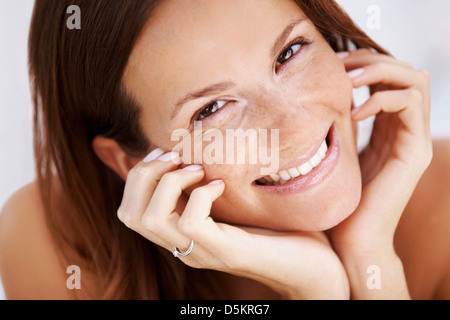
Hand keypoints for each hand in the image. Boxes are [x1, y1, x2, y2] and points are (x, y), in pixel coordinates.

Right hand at [117, 150, 348, 298]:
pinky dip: (201, 194)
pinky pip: (191, 222)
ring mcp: (203, 253)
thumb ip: (208, 190)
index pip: (128, 212)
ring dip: (170, 182)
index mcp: (182, 236)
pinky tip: (220, 186)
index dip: (137, 176)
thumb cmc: (276, 230)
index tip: (163, 154)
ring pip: (151, 219)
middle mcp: (184, 248)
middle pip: (129, 215)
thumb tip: (192, 155)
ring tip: (198, 169)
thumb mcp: (233, 206)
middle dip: (144, 175)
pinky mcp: (227, 252)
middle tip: (174, 157)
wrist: (313, 266)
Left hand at [329, 49, 431, 297]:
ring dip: (380, 71)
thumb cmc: (336, 197)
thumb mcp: (336, 150)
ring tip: (348, 81)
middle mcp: (405, 129)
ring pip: (415, 80)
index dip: (364, 62)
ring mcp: (414, 140)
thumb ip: (339, 122)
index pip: (389, 77)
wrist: (351, 238)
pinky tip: (354, 111)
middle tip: (341, 64)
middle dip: (372, 59)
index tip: (333, 63)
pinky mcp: (416, 152)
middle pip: (406, 71)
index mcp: (386, 128)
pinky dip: (381, 98)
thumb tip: (321, 94)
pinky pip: (411, 105)